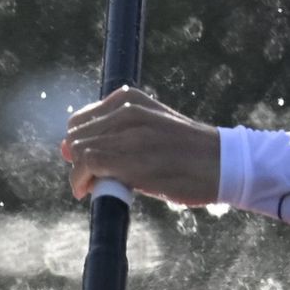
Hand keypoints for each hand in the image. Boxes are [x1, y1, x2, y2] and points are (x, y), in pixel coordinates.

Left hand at [61, 86, 223, 205]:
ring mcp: (132, 134)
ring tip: (93, 186)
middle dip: (77, 160)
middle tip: (93, 178)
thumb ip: (114, 134)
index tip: (91, 162)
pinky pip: (89, 165)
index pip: (80, 120)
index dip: (79, 144)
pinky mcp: (134, 160)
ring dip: (79, 173)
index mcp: (132, 99)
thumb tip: (66, 149)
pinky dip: (81, 181)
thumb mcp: (152, 128)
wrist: (224, 164)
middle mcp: (130, 111)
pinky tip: (89, 191)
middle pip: (76, 136)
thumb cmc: (188, 152)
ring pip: (79, 150)